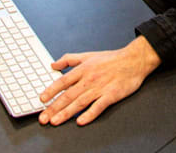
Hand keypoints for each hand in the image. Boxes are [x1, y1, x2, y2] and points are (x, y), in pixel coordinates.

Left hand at [38, 36, 160, 126]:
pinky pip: (98, 106)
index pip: (62, 82)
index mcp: (82, 69)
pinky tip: (81, 121)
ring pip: (80, 102)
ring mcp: (100, 88)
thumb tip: (53, 64)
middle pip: (68, 95)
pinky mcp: (111, 95)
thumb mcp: (87, 55)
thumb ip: (69, 59)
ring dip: (66, 113)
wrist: (133, 60)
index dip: (50, 91)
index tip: (41, 100)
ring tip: (55, 121)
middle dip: (54, 108)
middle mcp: (89, 79)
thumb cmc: (111, 59)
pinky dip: (89, 114)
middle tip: (43, 118)